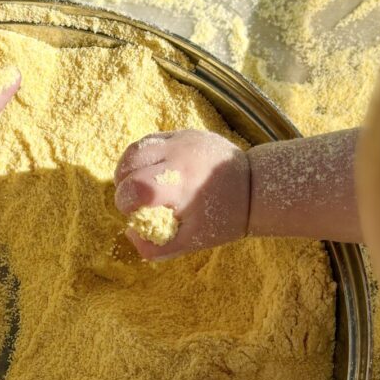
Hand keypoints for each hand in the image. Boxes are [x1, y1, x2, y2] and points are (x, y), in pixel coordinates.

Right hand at [114, 130, 249, 259]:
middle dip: (123, 188)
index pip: (136, 187)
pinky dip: (141, 158)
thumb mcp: (194, 241)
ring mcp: (181, 140)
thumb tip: (129, 234)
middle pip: (129, 165)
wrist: (256, 186)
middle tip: (135, 202)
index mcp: (182, 185)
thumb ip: (158, 246)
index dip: (125, 202)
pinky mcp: (184, 133)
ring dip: (127, 169)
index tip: (134, 212)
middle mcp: (179, 157)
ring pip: (135, 149)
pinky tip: (148, 171)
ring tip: (135, 185)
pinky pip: (150, 140)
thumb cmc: (225, 218)